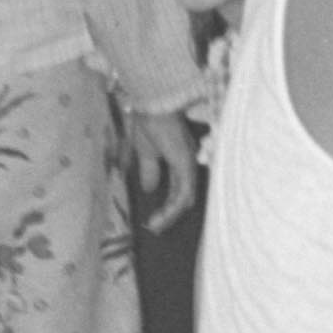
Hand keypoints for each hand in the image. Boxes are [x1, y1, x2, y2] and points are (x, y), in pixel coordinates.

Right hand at [128, 107, 201, 230]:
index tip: (153, 220)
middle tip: (155, 228)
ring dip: (170, 214)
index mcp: (178, 160)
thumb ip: (150, 169)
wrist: (152, 104)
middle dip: (170, 214)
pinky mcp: (185, 162)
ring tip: (155, 226)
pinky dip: (174, 205)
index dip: (168, 206)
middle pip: (184, 195)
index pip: (178, 189)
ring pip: (185, 196)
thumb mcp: (145, 152)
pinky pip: (184, 190)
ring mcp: (187, 163)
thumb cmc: (149, 122)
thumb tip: (150, 189)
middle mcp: (186, 163)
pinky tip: (164, 216)